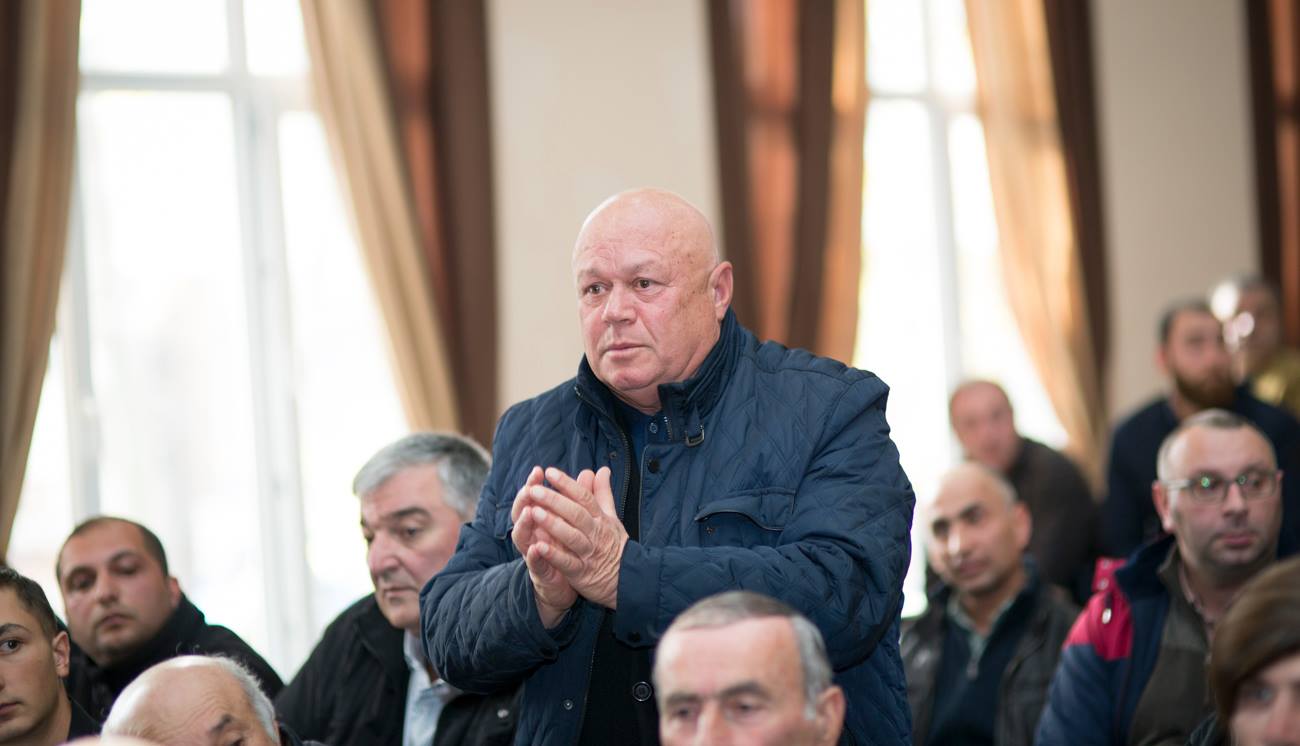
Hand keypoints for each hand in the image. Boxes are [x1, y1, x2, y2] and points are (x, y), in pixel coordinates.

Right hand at [511, 466, 577, 627]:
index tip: (539, 470)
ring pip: (523, 536)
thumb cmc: (566, 548)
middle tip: (530, 488)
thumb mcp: (575, 520)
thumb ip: (582, 496)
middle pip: (522, 513)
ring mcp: (533, 552)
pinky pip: (535, 563)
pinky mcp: (539, 571)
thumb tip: (589, 472)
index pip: (533, 497)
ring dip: (525, 524)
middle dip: (525, 499)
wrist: (565, 585)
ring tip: (529, 512)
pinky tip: (537, 548)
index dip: (534, 483)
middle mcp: (533, 533)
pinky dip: (535, 555)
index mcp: (541, 519)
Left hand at [526, 466, 626, 609]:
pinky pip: (567, 562)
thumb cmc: (615, 545)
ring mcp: (589, 553)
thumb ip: (603, 493)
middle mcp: (595, 533)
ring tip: (533, 512)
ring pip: (571, 536)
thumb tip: (602, 470)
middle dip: (554, 500)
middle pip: (575, 514)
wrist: (628, 579)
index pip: (584, 497)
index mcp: (600, 519)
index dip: (567, 484)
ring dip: (552, 524)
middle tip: (534, 489)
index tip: (550, 472)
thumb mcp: (612, 517)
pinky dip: (553, 555)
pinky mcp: (582, 572)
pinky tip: (538, 546)